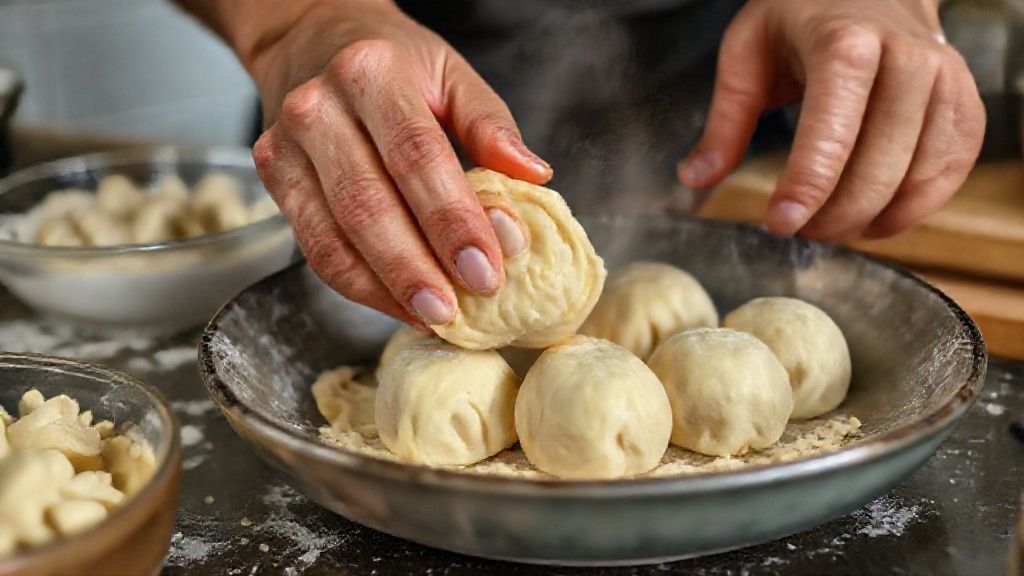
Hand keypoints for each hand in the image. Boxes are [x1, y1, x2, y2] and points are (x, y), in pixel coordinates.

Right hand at [239, 1, 550, 325]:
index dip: (452, 220)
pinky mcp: (274, 176)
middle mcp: (319, 107)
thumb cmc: (393, 60)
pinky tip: (398, 303)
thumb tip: (532, 174)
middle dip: (416, 266)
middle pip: (369, 204)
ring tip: (432, 316)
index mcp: (372, 73)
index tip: (487, 268)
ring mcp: (287, 144)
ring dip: (385, 287)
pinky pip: (315, 246)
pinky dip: (358, 285)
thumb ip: (490, 124)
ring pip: (333, 235)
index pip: (417, 156)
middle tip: (457, 309)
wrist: (312, 39)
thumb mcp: (451, 72)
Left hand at [679, 0, 984, 240]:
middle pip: (881, 161)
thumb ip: (724, 122)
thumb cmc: (800, 19)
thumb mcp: (747, 54)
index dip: (808, 185)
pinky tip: (879, 219)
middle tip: (800, 232)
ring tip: (832, 228)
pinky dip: (917, 206)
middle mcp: (906, 57)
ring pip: (920, 171)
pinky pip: (952, 168)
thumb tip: (694, 179)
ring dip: (874, 217)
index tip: (779, 225)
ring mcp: (944, 78)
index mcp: (844, 43)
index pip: (832, 127)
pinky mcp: (965, 100)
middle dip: (837, 213)